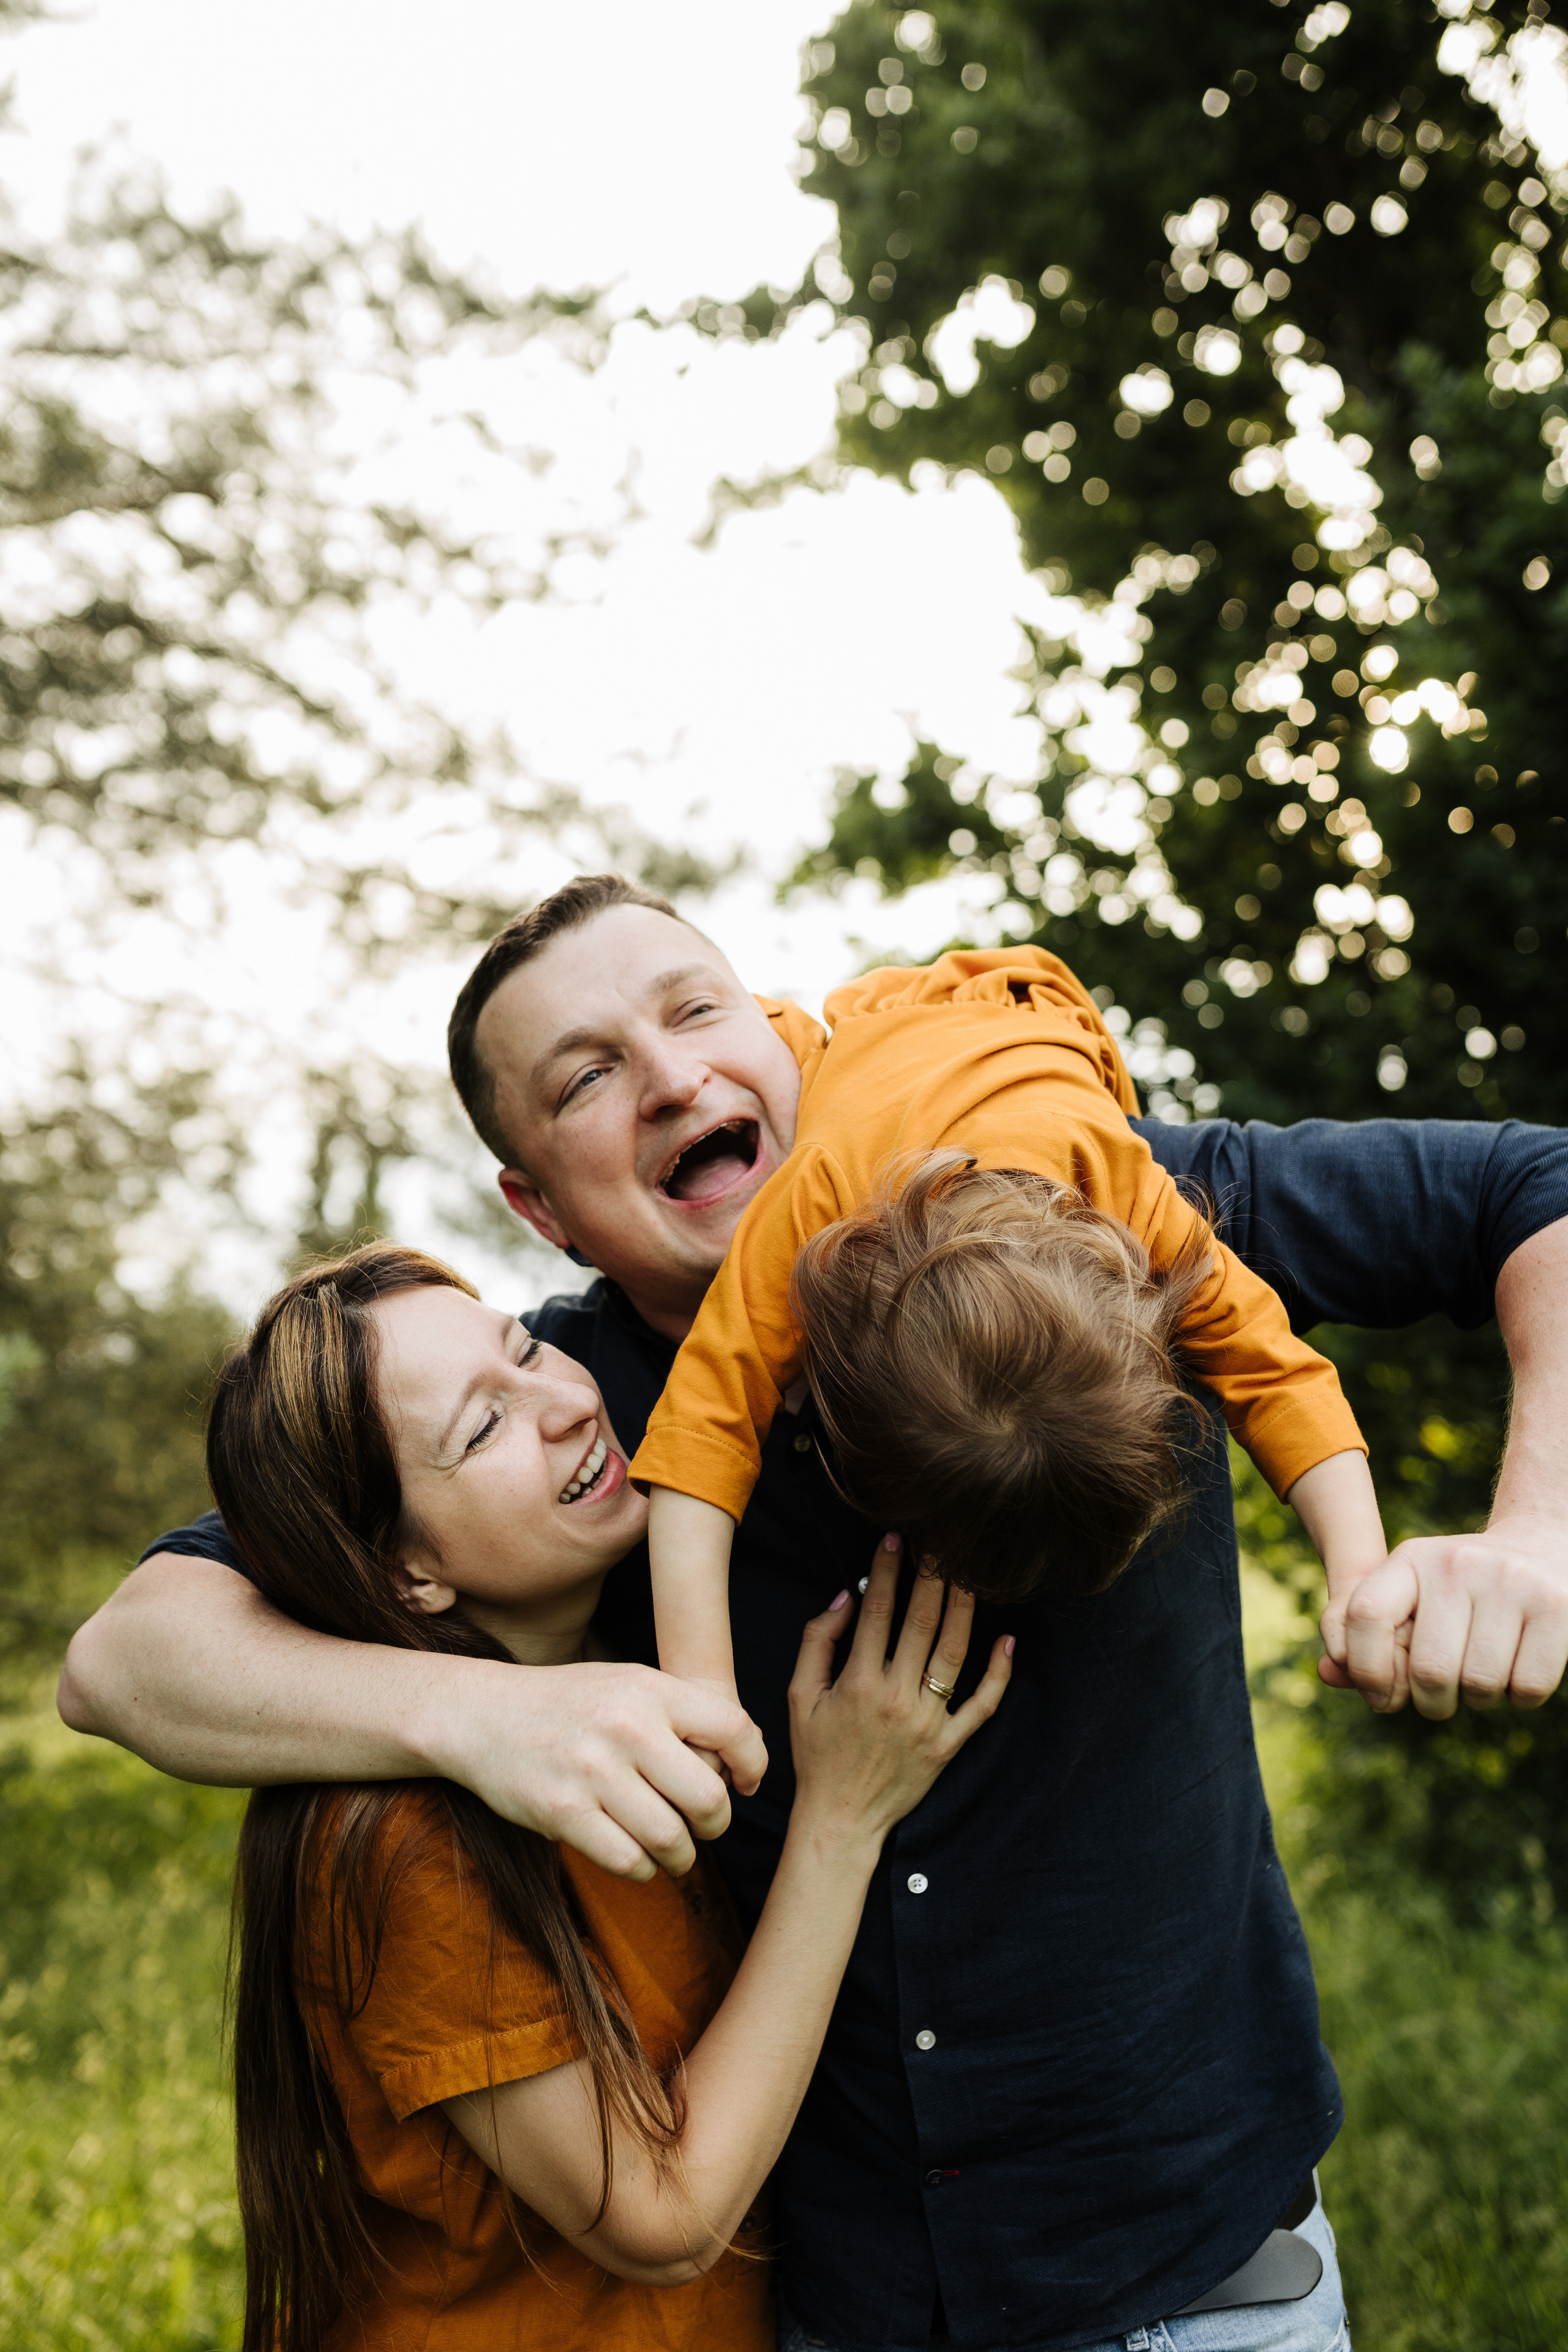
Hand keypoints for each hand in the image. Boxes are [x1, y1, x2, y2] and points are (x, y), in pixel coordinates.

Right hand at [428, 1658, 767, 1881]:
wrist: (482, 1714)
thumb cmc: (569, 1705)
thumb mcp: (628, 1684)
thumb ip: (682, 1714)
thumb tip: (742, 1764)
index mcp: (650, 1688)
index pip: (734, 1729)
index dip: (753, 1765)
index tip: (745, 1784)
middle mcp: (626, 1727)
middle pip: (709, 1799)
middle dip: (715, 1824)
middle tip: (703, 1826)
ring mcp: (592, 1771)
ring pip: (671, 1840)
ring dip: (680, 1857)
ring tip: (672, 1849)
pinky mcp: (561, 1812)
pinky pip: (628, 1862)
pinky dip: (642, 1870)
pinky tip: (636, 1856)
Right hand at [787, 1534, 1012, 1849]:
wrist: (841, 1818)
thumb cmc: (816, 1755)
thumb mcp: (799, 1696)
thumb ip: (817, 1642)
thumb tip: (846, 1597)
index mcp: (857, 1683)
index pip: (877, 1612)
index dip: (887, 1570)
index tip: (895, 1539)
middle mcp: (896, 1698)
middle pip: (921, 1623)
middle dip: (931, 1576)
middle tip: (941, 1542)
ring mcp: (927, 1722)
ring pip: (954, 1653)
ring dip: (964, 1608)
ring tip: (971, 1573)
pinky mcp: (949, 1744)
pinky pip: (982, 1705)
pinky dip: (999, 1673)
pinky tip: (1008, 1639)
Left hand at [1320, 1512, 1567, 1718]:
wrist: (1545, 1548)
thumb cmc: (1463, 1592)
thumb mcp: (1412, 1599)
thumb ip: (1362, 1639)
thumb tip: (1327, 1674)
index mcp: (1411, 1558)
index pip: (1365, 1615)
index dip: (1366, 1670)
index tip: (1381, 1698)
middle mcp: (1457, 1562)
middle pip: (1429, 1672)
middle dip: (1433, 1702)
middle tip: (1444, 1692)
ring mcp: (1509, 1581)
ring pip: (1479, 1686)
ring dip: (1478, 1700)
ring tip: (1484, 1671)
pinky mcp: (1554, 1606)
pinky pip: (1526, 1688)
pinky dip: (1519, 1697)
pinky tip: (1517, 1667)